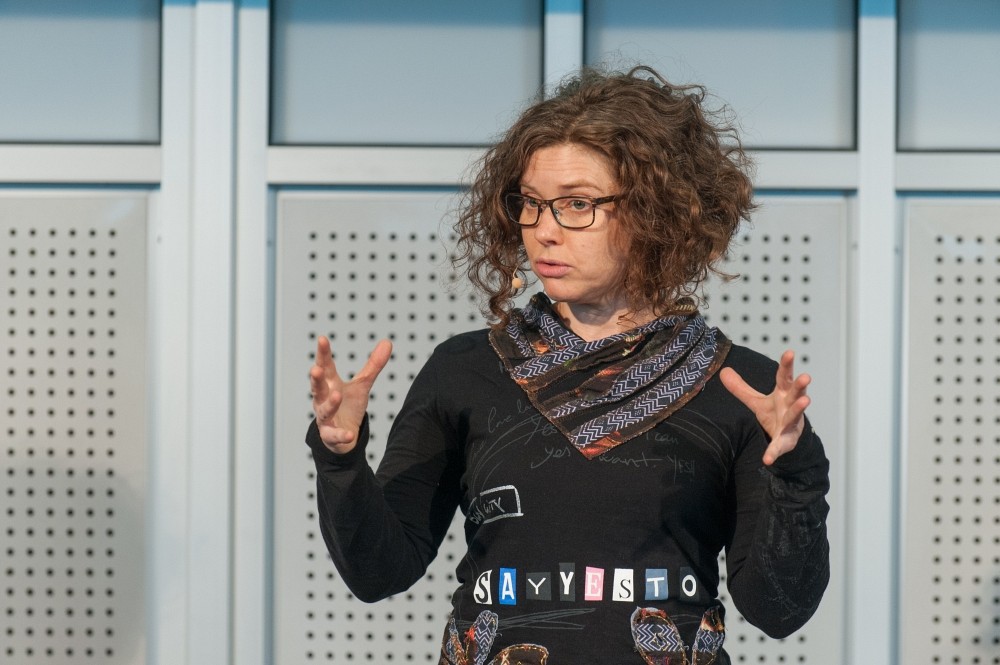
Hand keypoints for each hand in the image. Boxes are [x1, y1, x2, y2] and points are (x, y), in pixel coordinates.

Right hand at [309, 335, 392, 453]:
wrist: (343, 435)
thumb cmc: (348, 406)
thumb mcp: (362, 385)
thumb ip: (373, 365)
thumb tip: (387, 341)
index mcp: (330, 384)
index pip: (325, 366)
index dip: (323, 353)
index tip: (322, 339)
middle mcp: (323, 399)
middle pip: (317, 387)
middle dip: (316, 378)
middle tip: (316, 369)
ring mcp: (325, 418)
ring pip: (324, 410)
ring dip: (330, 403)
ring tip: (337, 394)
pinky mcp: (330, 435)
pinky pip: (333, 436)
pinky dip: (340, 435)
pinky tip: (348, 435)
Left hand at [719, 350, 810, 465]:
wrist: (785, 438)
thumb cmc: (774, 414)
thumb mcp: (755, 401)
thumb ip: (740, 388)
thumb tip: (724, 371)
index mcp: (782, 394)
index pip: (784, 377)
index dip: (787, 365)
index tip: (790, 352)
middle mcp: (790, 406)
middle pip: (795, 393)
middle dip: (800, 385)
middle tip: (805, 377)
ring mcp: (790, 423)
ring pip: (795, 414)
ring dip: (800, 408)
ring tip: (805, 401)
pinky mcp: (786, 441)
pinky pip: (780, 447)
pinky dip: (773, 452)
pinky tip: (766, 459)